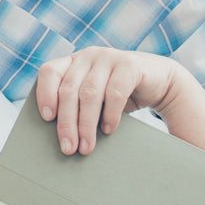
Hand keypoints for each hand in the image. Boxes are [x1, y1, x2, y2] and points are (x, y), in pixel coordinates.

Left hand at [35, 47, 178, 154]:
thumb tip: (60, 139)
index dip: (45, 93)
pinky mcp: (130, 65)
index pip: (49, 72)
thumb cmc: (118, 95)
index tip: (46, 118)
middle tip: (68, 148)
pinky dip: (110, 115)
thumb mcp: (94, 98)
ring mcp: (109, 57)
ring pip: (89, 93)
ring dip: (86, 124)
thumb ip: (76, 106)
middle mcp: (88, 56)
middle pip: (69, 90)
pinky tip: (108, 130)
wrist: (159, 82)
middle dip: (67, 122)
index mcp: (73, 62)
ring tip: (86, 147)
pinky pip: (114, 92)